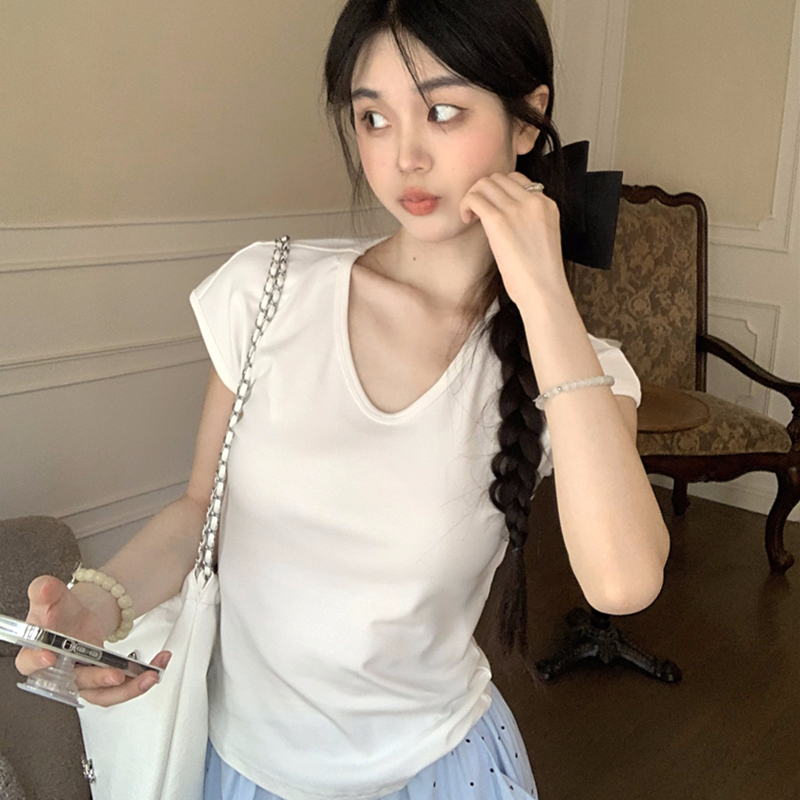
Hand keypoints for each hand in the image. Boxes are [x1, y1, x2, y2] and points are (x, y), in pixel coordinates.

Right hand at [14, 575, 171, 706]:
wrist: (76, 618)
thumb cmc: (59, 613)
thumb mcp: (51, 596)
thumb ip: (45, 591)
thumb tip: (44, 588)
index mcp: (37, 652)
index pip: (29, 662)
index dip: (37, 661)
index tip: (50, 656)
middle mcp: (59, 673)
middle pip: (74, 682)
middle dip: (97, 679)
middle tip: (114, 674)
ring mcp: (83, 680)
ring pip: (102, 694)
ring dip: (127, 689)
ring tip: (149, 676)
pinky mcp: (102, 682)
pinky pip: (120, 688)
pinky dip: (139, 680)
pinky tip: (155, 668)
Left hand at [459, 171, 567, 305]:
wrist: (543, 290)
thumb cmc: (539, 275)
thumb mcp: (541, 239)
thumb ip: (529, 222)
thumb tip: (504, 219)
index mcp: (546, 204)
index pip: (517, 180)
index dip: (499, 192)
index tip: (493, 210)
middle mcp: (533, 201)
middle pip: (499, 177)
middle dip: (484, 192)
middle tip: (478, 213)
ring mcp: (516, 208)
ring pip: (484, 183)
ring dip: (473, 196)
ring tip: (472, 217)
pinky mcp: (499, 220)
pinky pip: (474, 198)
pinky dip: (465, 206)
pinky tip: (467, 221)